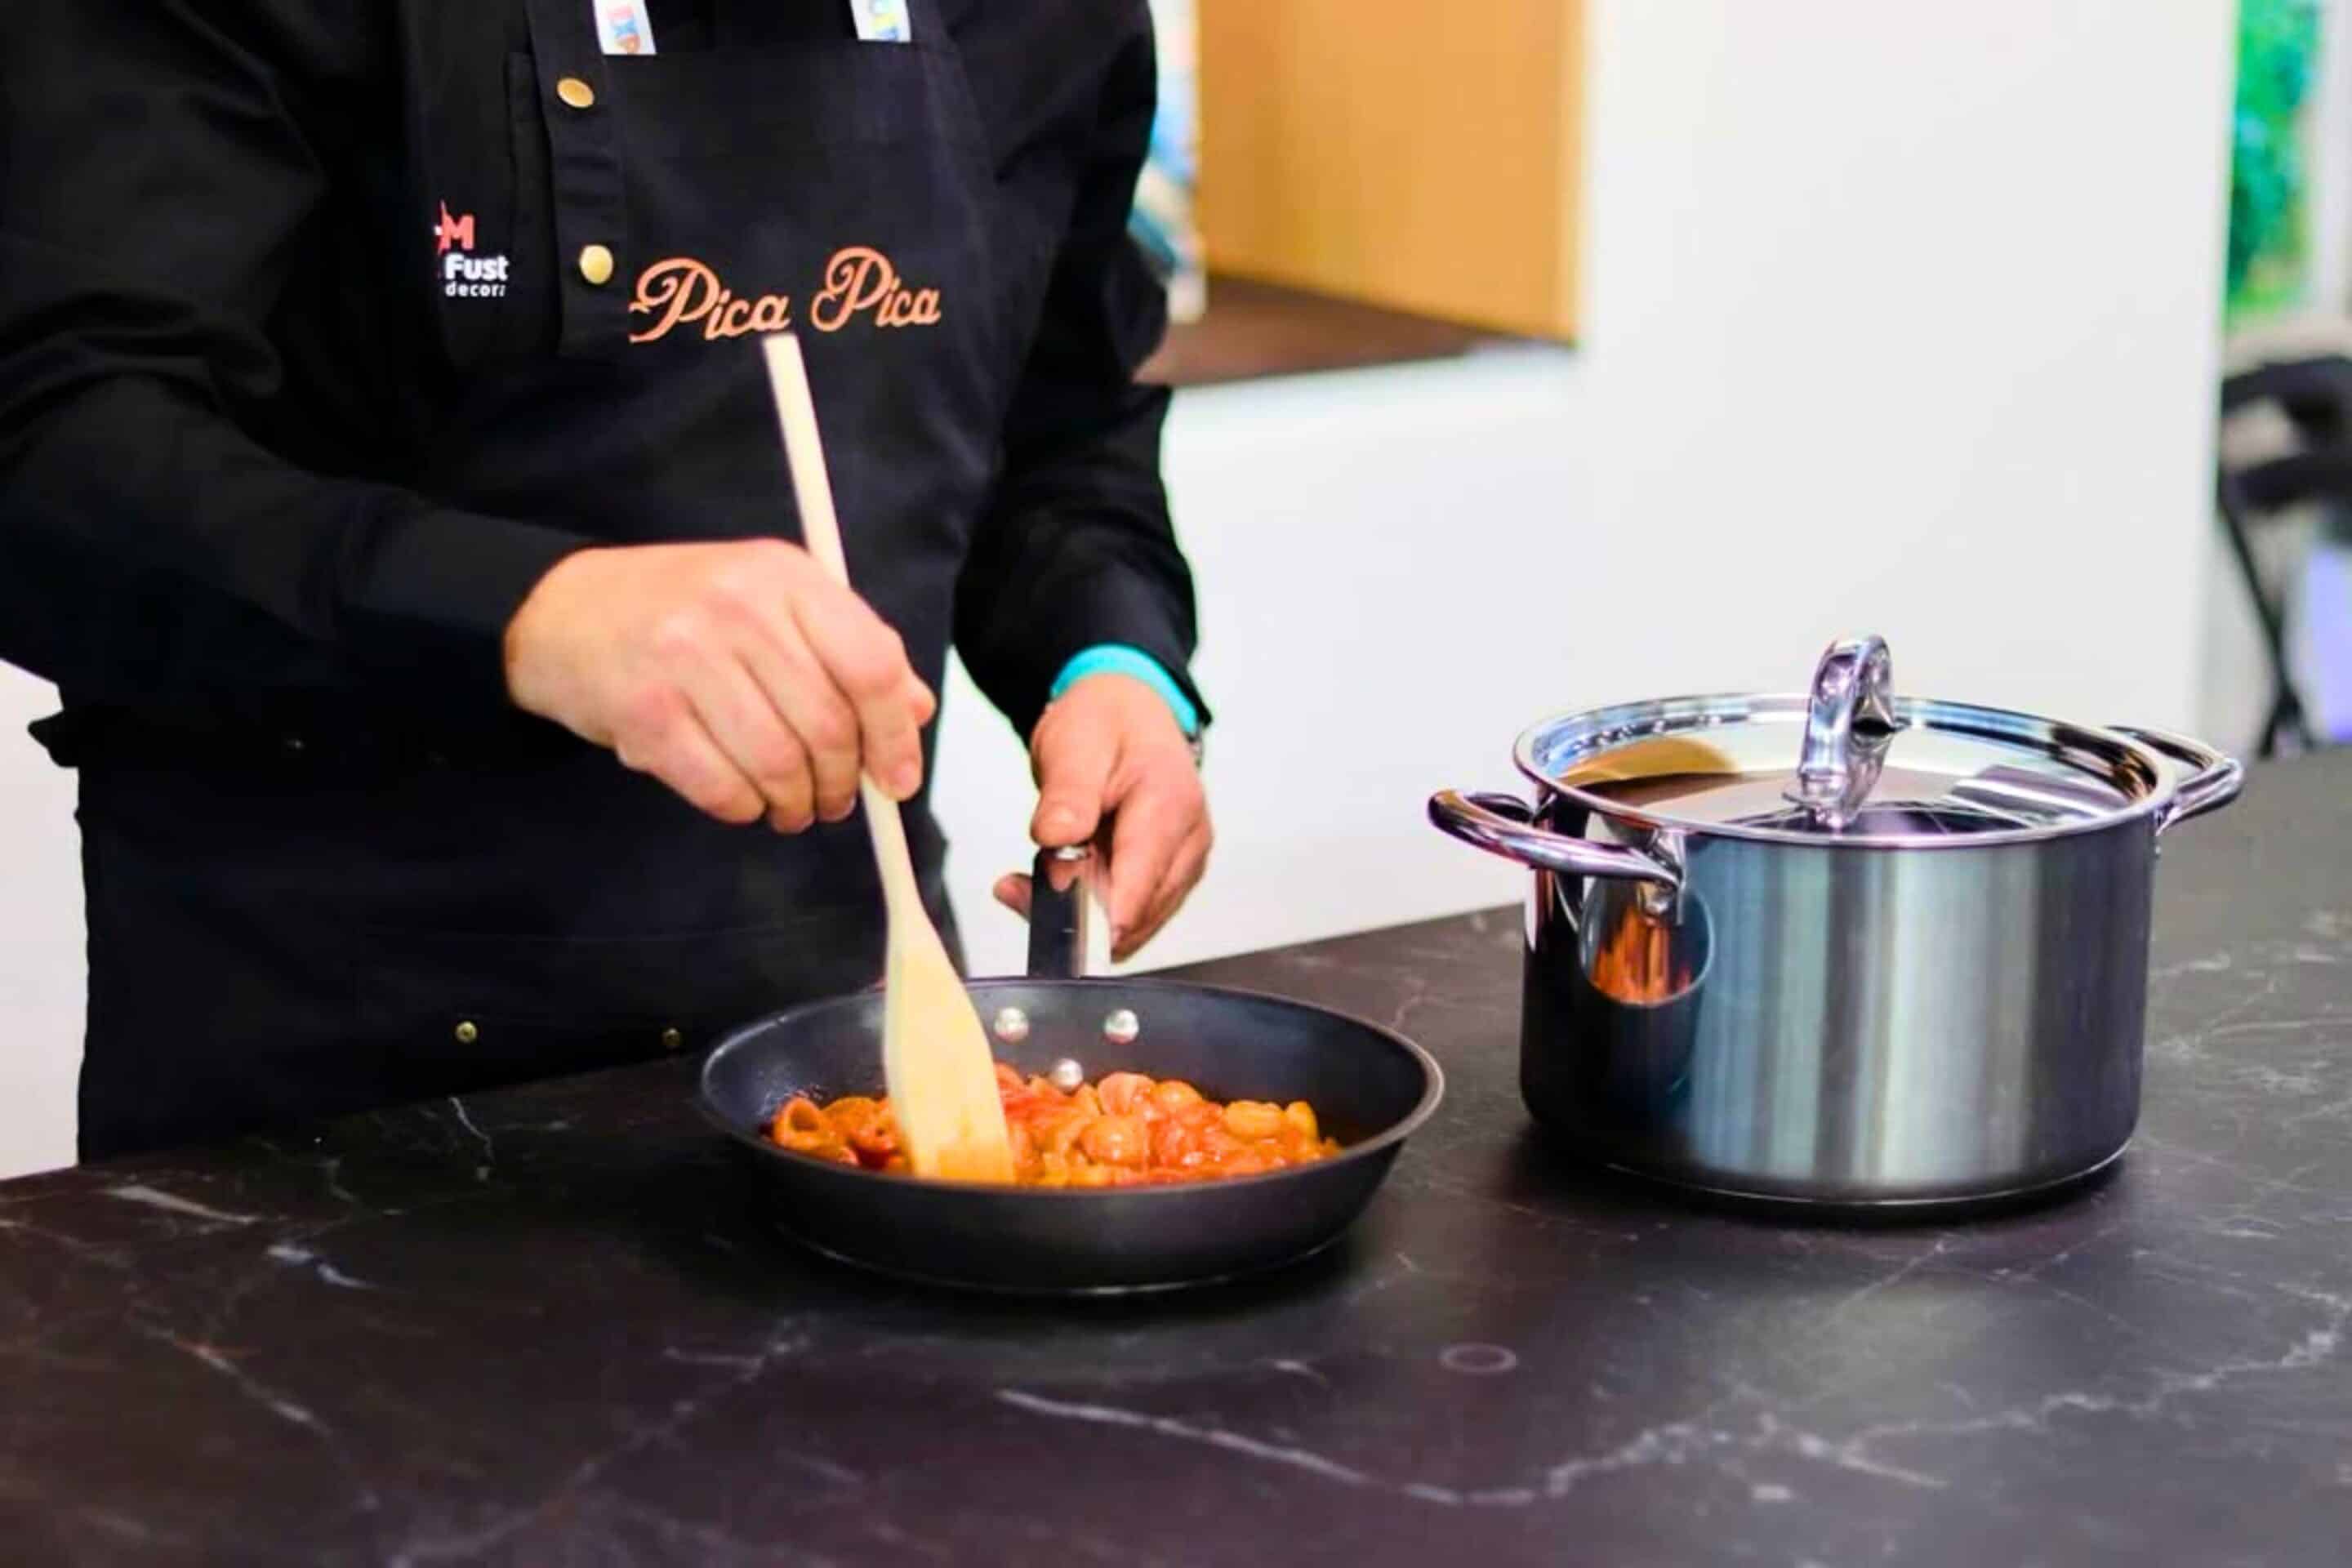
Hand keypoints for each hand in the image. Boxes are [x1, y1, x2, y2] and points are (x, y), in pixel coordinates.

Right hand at [504, 540, 935, 828]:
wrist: (563, 611)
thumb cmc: (684, 611)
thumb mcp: (773, 603)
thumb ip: (849, 649)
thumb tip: (917, 709)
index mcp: (786, 577)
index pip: (871, 665)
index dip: (895, 734)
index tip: (899, 779)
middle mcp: (739, 609)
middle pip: (828, 725)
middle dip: (842, 783)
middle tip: (836, 802)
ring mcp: (686, 658)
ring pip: (778, 764)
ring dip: (795, 803)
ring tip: (791, 807)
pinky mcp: (644, 712)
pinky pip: (720, 788)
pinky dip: (742, 809)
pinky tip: (743, 801)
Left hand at [992, 673, 1209, 962]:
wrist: (1126, 713)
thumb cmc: (1105, 724)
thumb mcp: (1074, 744)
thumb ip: (1067, 795)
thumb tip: (1056, 839)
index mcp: (1172, 803)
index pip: (1141, 883)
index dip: (1098, 914)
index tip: (1051, 921)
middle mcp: (1189, 840)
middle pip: (1136, 911)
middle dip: (1077, 911)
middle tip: (1018, 887)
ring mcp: (1183, 863)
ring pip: (1133, 923)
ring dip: (1081, 911)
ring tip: (1037, 872)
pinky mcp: (1170, 876)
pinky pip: (1130, 914)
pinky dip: (1091, 908)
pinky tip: (1060, 880)